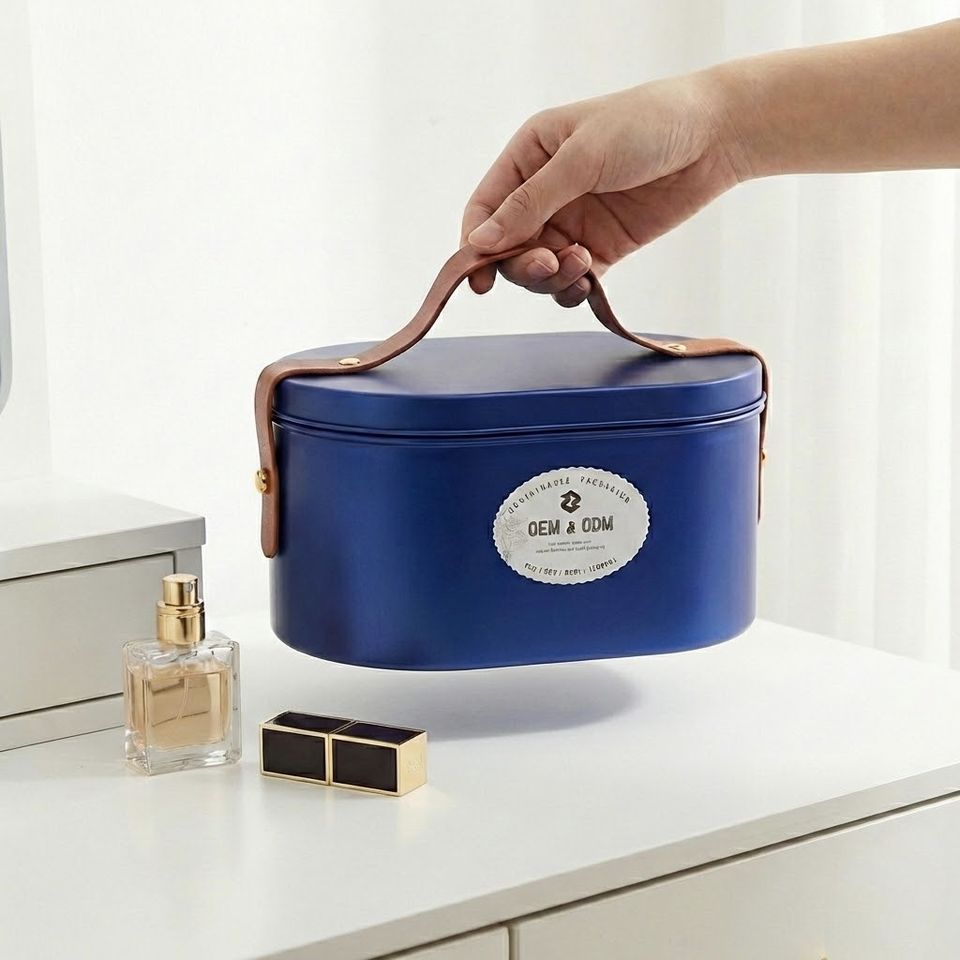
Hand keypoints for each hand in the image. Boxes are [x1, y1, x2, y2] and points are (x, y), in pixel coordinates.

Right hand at [460, 71, 743, 305]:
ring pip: (539, 269)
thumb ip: (530, 202)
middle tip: (547, 264)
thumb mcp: (582, 157)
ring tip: (580, 265)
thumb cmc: (647, 124)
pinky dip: (573, 289)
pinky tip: (588, 282)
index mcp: (529, 156)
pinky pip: (573, 281)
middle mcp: (545, 192)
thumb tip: (480, 242)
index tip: (479, 278)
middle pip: (509, 247)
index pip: (485, 208)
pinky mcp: (602, 248)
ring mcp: (574, 222)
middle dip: (521, 264)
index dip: (475, 245)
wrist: (715, 136)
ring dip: (550, 278)